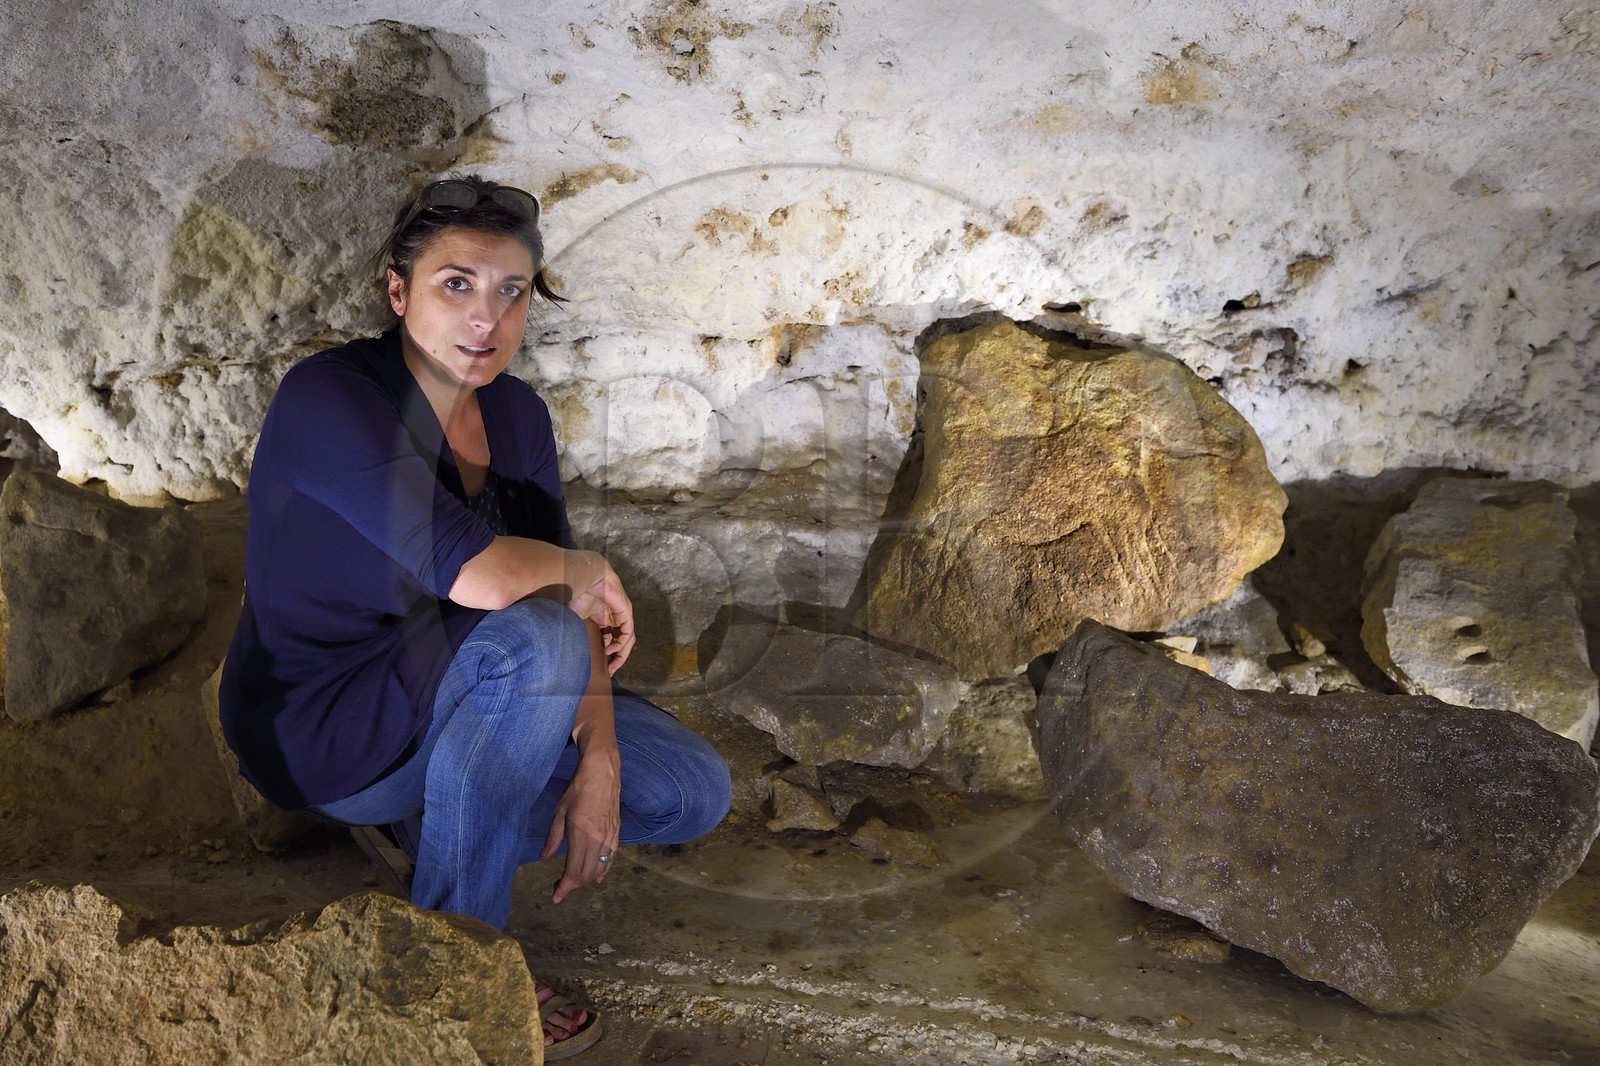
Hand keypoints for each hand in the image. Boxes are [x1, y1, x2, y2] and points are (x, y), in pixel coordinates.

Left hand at [541, 745, 621, 903]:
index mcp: (581, 834)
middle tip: (559, 887)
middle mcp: (598, 838)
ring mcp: (610, 836)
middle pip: (587, 873)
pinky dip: (603, 871)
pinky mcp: (617, 832)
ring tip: (574, 881)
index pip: (574, 870)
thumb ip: (553, 838)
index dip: (565, 887)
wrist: (602, 772)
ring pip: (599, 868)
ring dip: (586, 879)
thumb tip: (544, 858)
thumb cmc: (577, 789)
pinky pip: (611, 858)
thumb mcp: (559, 812)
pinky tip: (597, 878)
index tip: (555, 897)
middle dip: (573, 885)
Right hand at [564, 551, 635, 674]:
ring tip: (611, 665)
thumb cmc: (574, 594)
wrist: (581, 576)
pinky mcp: (626, 612)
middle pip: (619, 642)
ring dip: (620, 654)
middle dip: (616, 659)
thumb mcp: (574, 619)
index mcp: (601, 619)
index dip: (606, 656)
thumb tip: (565, 651)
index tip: (601, 669)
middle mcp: (613, 618)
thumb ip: (575, 633)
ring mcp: (621, 615)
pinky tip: (612, 650)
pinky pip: (628, 632)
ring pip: (626, 640)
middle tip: (609, 672)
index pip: (608, 641)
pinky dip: (622, 643)